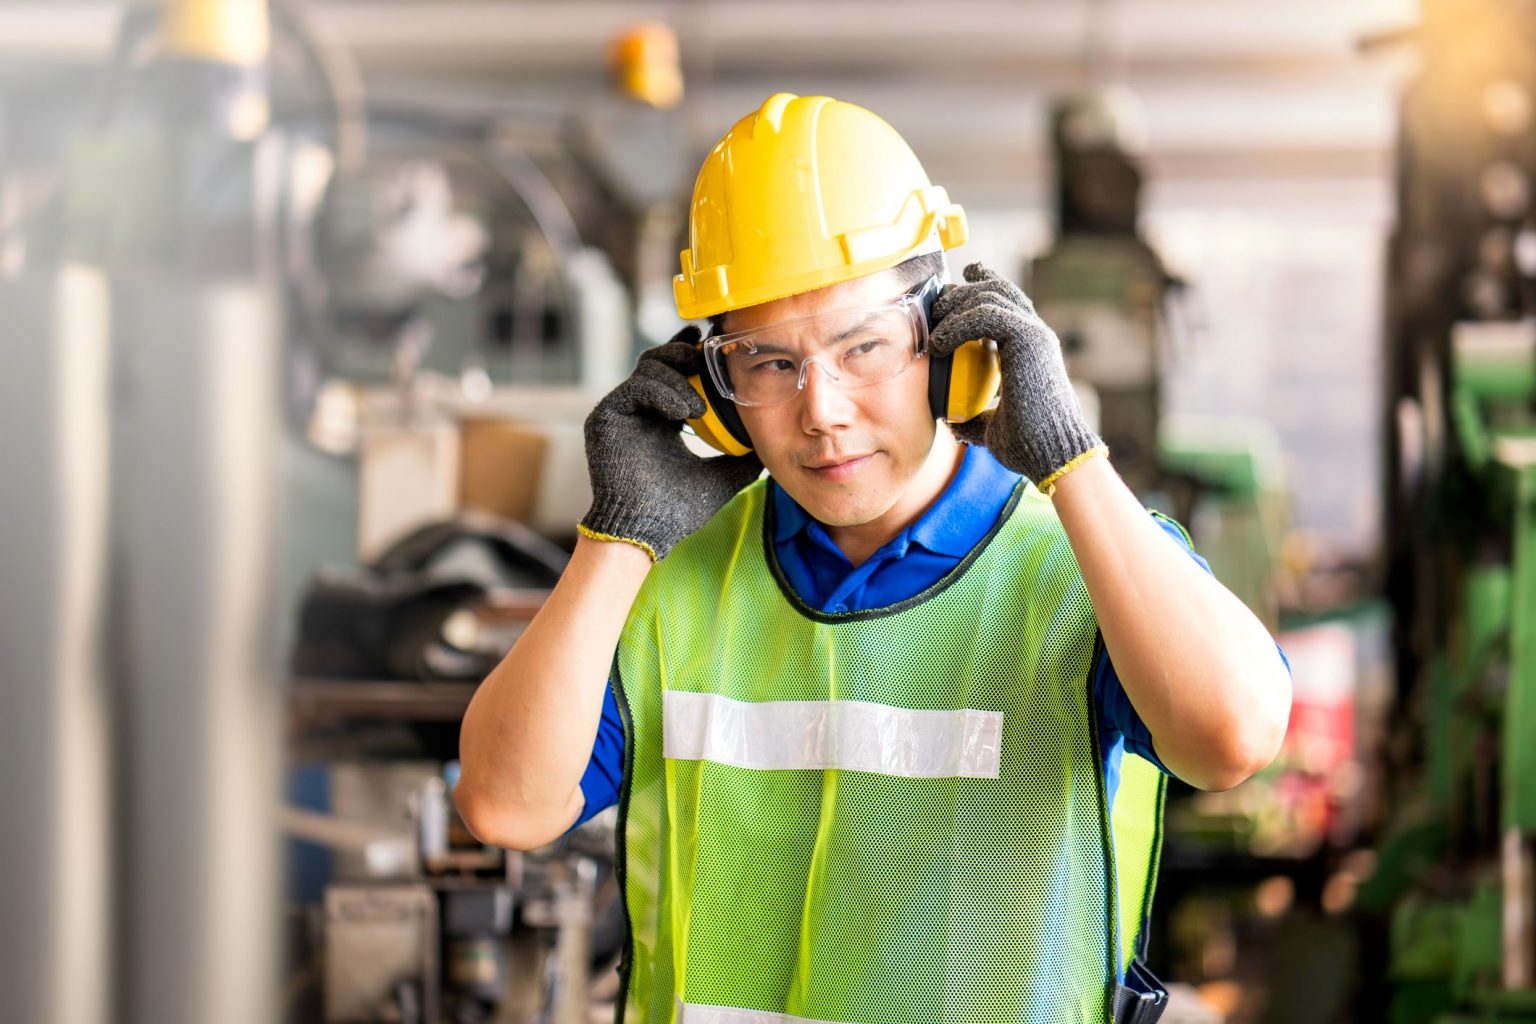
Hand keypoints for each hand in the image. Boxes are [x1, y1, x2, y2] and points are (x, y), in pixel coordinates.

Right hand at [580, 326, 763, 559]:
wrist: (648, 530)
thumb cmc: (680, 509)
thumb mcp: (723, 475)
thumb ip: (744, 456)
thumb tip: (772, 442)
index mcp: (663, 418)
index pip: (676, 373)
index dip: (691, 352)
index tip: (710, 340)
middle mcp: (640, 410)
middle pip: (659, 360)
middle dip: (683, 352)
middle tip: (705, 357)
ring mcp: (621, 411)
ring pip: (648, 368)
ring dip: (679, 379)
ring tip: (699, 407)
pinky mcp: (605, 416)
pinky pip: (635, 387)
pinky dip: (663, 393)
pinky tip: (684, 413)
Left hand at [927, 263, 1101, 487]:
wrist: (1053, 455)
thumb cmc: (1028, 446)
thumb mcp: (992, 426)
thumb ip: (975, 416)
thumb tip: (952, 420)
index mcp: (1030, 348)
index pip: (1006, 302)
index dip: (984, 282)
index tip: (963, 276)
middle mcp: (1036, 334)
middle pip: (996, 289)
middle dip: (961, 291)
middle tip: (935, 308)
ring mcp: (1035, 334)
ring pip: (991, 294)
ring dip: (956, 305)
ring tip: (934, 330)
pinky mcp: (1029, 339)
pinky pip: (987, 313)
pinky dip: (959, 323)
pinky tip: (941, 344)